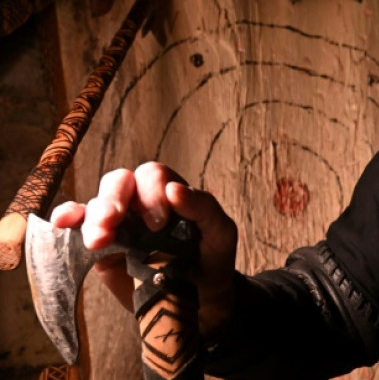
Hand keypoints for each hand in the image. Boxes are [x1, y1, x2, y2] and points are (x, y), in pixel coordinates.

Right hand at [50, 161, 238, 335]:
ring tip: (99, 239)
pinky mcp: (101, 246)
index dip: (151, 193)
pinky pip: (79, 225)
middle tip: (114, 222)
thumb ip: (203, 207)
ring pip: (97, 203)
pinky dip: (69, 218)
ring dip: (94, 216)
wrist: (200, 298)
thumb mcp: (220, 232)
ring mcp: (118, 223)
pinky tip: (64, 222)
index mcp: (169, 192)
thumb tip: (175, 189)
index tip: (159, 224)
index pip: (151, 175)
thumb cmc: (212, 257)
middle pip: (119, 182)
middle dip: (114, 199)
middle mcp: (140, 201)